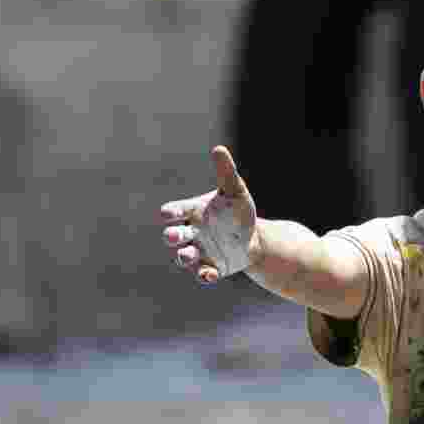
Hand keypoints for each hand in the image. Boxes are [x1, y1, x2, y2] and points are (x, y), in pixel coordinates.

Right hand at [159, 145, 259, 283]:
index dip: (170, 213)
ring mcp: (199, 252)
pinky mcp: (210, 268)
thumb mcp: (235, 191)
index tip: (169, 214)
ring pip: (184, 256)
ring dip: (183, 256)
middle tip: (176, 235)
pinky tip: (210, 275)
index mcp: (191, 213)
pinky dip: (204, 275)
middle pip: (173, 236)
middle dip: (172, 236)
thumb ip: (226, 173)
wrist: (254, 238)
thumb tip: (219, 149)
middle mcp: (191, 233)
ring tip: (187, 255)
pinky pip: (202, 274)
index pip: (173, 212)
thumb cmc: (238, 212)